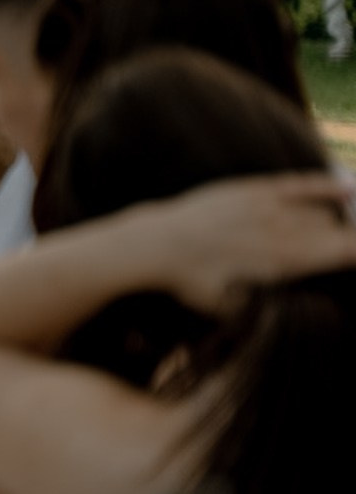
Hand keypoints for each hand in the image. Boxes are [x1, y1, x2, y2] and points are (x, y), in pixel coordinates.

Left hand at [144, 174, 355, 313]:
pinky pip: (298, 184)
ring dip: (334, 223)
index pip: (343, 252)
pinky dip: (325, 186)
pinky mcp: (252, 189)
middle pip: (334, 232)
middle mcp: (282, 231)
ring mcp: (267, 206)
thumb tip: (298, 309)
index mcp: (285, 262)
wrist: (156, 245)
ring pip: (320, 212)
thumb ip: (272, 308)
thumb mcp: (235, 308)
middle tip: (340, 252)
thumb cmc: (194, 282)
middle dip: (344, 242)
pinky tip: (346, 188)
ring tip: (336, 233)